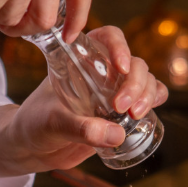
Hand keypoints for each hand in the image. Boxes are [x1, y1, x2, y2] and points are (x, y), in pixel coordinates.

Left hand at [0, 26, 168, 177]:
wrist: (34, 148)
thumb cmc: (35, 125)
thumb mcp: (53, 123)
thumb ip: (81, 129)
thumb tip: (117, 134)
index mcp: (81, 60)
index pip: (108, 38)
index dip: (120, 47)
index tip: (121, 67)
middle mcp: (102, 73)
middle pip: (134, 64)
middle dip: (136, 83)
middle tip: (123, 107)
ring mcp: (115, 92)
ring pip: (147, 81)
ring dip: (148, 94)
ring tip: (135, 115)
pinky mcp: (123, 113)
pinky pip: (149, 100)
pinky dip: (154, 103)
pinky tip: (147, 114)